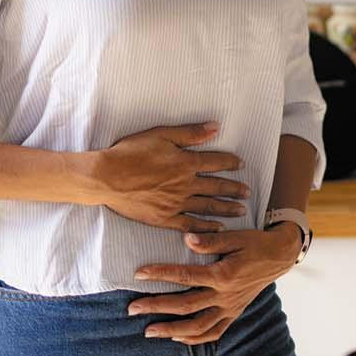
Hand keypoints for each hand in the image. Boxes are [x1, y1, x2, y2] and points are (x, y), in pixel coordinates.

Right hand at [94, 122, 248, 232]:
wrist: (106, 177)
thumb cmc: (130, 152)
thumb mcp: (161, 135)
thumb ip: (190, 133)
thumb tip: (215, 127)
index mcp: (185, 162)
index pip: (215, 162)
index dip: (230, 162)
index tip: (241, 164)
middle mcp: (185, 184)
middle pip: (216, 187)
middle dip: (234, 189)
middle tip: (248, 193)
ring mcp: (176, 203)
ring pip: (208, 206)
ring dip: (226, 208)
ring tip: (240, 210)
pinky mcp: (164, 218)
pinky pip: (191, 225)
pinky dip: (206, 227)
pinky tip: (217, 228)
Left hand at [127, 226, 303, 344]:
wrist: (279, 256)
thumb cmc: (255, 243)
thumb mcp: (235, 236)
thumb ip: (210, 241)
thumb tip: (186, 238)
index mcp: (223, 275)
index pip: (184, 276)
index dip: (160, 274)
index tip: (138, 274)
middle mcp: (225, 296)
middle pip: (185, 306)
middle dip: (156, 307)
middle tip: (132, 309)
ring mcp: (230, 308)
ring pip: (198, 326)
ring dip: (171, 330)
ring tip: (149, 332)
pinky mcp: (234, 313)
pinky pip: (214, 332)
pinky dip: (195, 338)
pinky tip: (177, 337)